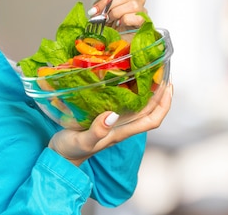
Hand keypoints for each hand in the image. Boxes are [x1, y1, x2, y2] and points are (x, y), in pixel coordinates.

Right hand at [48, 83, 172, 165]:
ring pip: (140, 107)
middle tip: (162, 72)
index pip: (152, 120)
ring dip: (148, 91)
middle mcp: (122, 126)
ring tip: (149, 72)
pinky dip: (131, 91)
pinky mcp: (105, 117)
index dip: (164, 105)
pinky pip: (125, 103)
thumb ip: (97, 130)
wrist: (59, 156)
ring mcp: (115, 122)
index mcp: (121, 132)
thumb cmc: (70, 150)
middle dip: (160, 93)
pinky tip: (126, 79)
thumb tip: (113, 115)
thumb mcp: (83, 141)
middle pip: (150, 111)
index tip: (168, 86)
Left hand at [89, 0, 146, 29]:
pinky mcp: (143, 21)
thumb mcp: (102, 6)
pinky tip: (119, 23)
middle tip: (99, 11)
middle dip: (109, 3)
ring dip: (116, 13)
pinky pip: (137, 17)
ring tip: (109, 19)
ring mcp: (141, 10)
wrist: (112, 39)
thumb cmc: (109, 22)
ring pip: (132, 4)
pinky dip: (125, 20)